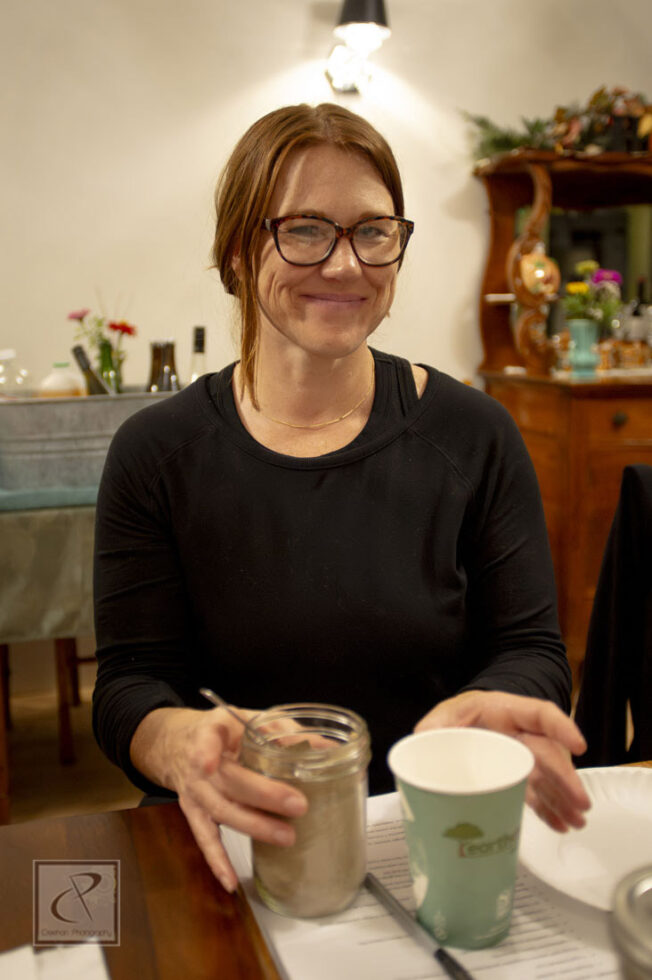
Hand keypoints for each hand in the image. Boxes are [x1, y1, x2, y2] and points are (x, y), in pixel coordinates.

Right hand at [137, 706, 307, 892]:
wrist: (179, 745)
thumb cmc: (223, 731)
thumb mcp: (247, 718)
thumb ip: (283, 730)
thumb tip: (326, 748)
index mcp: (212, 732)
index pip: (206, 740)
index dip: (207, 752)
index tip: (210, 762)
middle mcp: (200, 765)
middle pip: (229, 782)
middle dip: (264, 795)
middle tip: (298, 805)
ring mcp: (196, 792)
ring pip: (222, 812)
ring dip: (254, 827)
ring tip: (286, 837)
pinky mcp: (194, 814)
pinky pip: (205, 840)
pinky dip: (218, 861)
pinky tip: (231, 882)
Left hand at [415, 690, 590, 832]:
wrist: (457, 726)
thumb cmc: (455, 717)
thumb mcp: (442, 717)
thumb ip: (434, 729)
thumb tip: (423, 744)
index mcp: (503, 711)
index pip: (539, 714)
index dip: (561, 727)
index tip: (578, 745)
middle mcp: (519, 733)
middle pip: (548, 752)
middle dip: (565, 778)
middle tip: (580, 803)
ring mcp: (521, 755)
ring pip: (547, 776)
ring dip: (562, 799)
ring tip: (575, 821)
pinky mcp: (516, 774)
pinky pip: (537, 792)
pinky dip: (548, 809)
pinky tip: (560, 824)